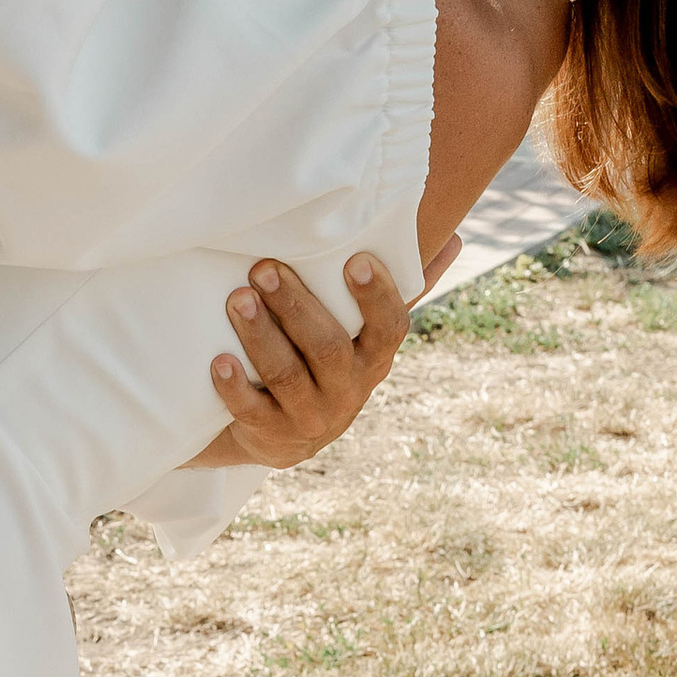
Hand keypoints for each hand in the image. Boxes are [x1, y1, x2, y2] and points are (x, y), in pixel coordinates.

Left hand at [187, 241, 458, 471]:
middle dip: (295, 306)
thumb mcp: (365, 333)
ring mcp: (311, 416)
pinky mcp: (271, 436)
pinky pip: (253, 412)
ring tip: (236, 299)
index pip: (389, 328)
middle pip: (327, 348)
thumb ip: (404, 289)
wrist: (284, 435)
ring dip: (261, 335)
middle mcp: (349, 390)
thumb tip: (457, 240)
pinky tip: (219, 360)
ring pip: (287, 376)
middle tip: (263, 268)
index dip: (376, 296)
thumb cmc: (328, 362)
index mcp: (375, 358)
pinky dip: (235, 386)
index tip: (355, 260)